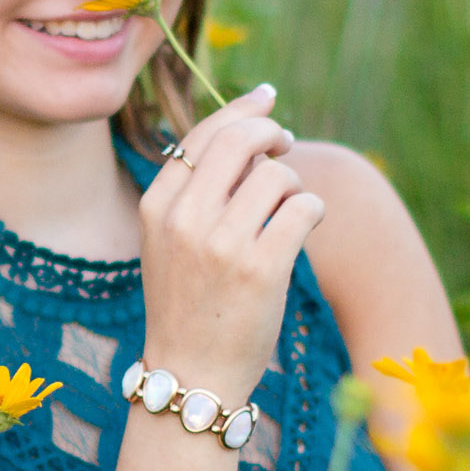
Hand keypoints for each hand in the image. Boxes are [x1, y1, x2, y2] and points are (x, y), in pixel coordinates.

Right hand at [137, 83, 324, 403]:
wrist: (191, 373)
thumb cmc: (188, 304)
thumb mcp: (168, 242)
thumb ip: (194, 192)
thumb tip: (247, 130)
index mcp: (156, 207)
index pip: (201, 136)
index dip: (241, 110)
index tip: (267, 97)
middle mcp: (183, 219)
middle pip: (239, 140)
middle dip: (273, 132)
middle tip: (287, 145)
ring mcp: (221, 244)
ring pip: (277, 175)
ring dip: (294, 186)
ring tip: (288, 211)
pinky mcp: (262, 269)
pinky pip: (305, 208)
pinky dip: (313, 211)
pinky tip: (304, 228)